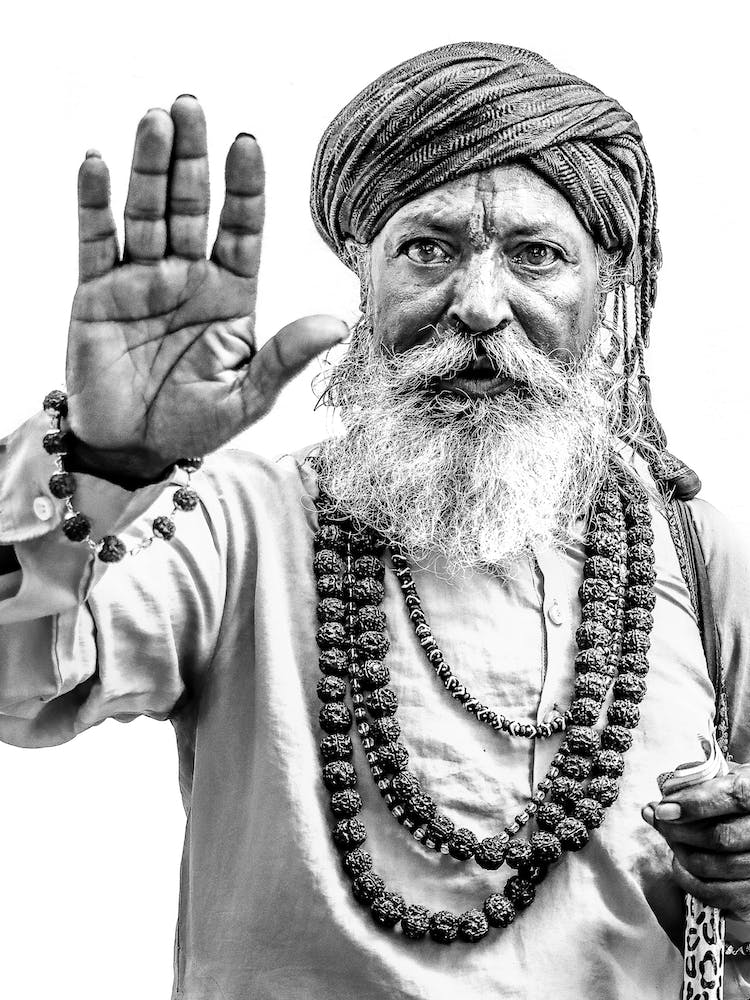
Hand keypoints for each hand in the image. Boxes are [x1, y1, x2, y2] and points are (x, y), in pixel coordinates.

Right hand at [67, 96, 346, 478]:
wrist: (135, 449)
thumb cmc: (197, 424)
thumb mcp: (248, 398)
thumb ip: (285, 358)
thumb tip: (338, 325)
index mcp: (232, 293)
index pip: (242, 228)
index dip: (244, 188)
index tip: (247, 143)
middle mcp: (189, 275)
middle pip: (192, 205)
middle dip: (192, 156)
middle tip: (190, 105)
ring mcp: (142, 278)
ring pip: (146, 211)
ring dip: (149, 166)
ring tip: (154, 119)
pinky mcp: (97, 292)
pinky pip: (96, 240)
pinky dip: (94, 204)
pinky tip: (98, 165)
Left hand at [643, 765, 749, 919]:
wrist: (749, 824)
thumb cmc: (733, 800)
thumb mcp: (723, 779)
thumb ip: (697, 780)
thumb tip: (665, 794)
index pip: (734, 795)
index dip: (695, 802)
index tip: (663, 808)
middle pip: (720, 837)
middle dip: (678, 831)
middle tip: (660, 821)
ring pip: (712, 867)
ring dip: (680, 853)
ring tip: (671, 840)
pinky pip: (714, 894)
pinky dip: (688, 880)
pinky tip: (681, 864)